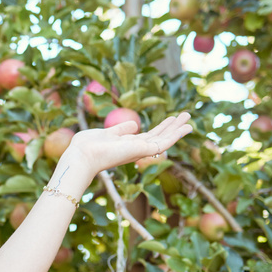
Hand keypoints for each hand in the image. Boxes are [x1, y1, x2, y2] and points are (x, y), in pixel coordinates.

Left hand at [63, 112, 192, 177]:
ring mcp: (139, 151)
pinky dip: (176, 135)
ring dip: (177, 128)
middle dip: (172, 126)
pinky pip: (164, 143)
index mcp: (126, 145)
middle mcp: (134, 149)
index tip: (171, 118)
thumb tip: (134, 125)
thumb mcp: (105, 133)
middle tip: (185, 116)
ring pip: (164, 139)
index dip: (160, 128)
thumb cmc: (87, 146)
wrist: (82, 156)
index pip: (147, 136)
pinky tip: (186, 127)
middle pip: (158, 137)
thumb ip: (120, 130)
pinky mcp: (143, 151)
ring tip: (189, 118)